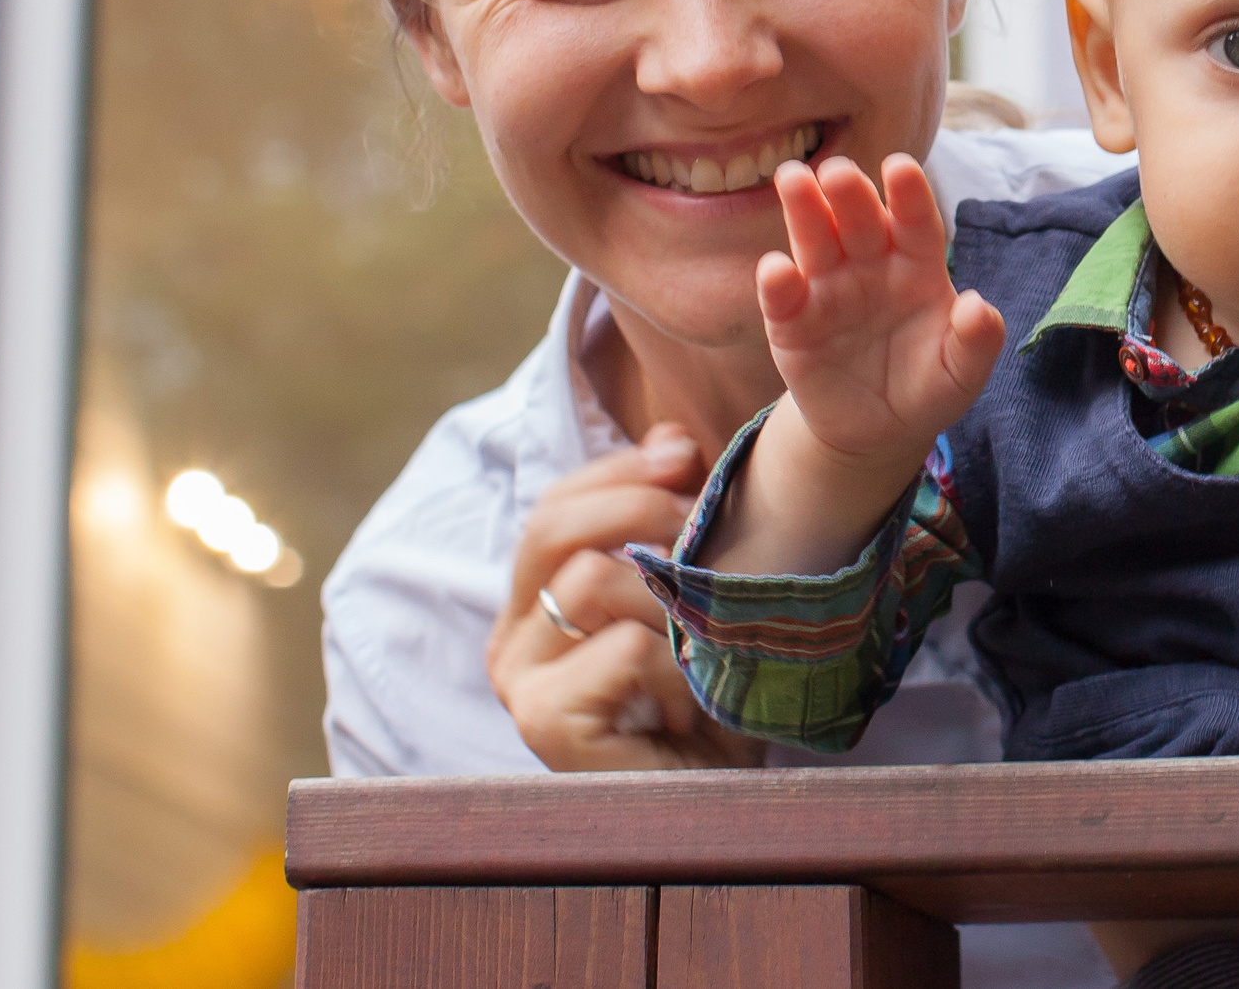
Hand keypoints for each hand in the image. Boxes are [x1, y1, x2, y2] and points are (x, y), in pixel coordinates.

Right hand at [486, 423, 764, 771]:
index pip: (556, 504)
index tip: (685, 454)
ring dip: (671, 602)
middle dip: (640, 508)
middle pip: (553, 527)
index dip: (618, 469)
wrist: (726, 803)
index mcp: (534, 603)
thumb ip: (670, 515)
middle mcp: (511, 642)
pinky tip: (694, 700)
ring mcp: (522, 687)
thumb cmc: (709, 696)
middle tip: (704, 530)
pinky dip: (678, 663)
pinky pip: (623, 648)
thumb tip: (673, 435)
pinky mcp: (546, 726)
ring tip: (704, 647)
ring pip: (592, 581)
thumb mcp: (693, 589)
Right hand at [757, 153, 1004, 469]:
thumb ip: (977, 341)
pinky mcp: (792, 322)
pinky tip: (777, 269)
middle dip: (849, 192)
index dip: (909, 195)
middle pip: (859, 220)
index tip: (900, 168)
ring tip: (793, 180)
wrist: (878, 432)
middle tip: (837, 171)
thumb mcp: (960, 373)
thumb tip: (980, 307)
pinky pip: (783, 297)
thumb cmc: (926, 388)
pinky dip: (777, 281)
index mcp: (916, 266)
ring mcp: (828, 290)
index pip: (915, 224)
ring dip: (803, 210)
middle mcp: (869, 265)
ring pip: (814, 240)